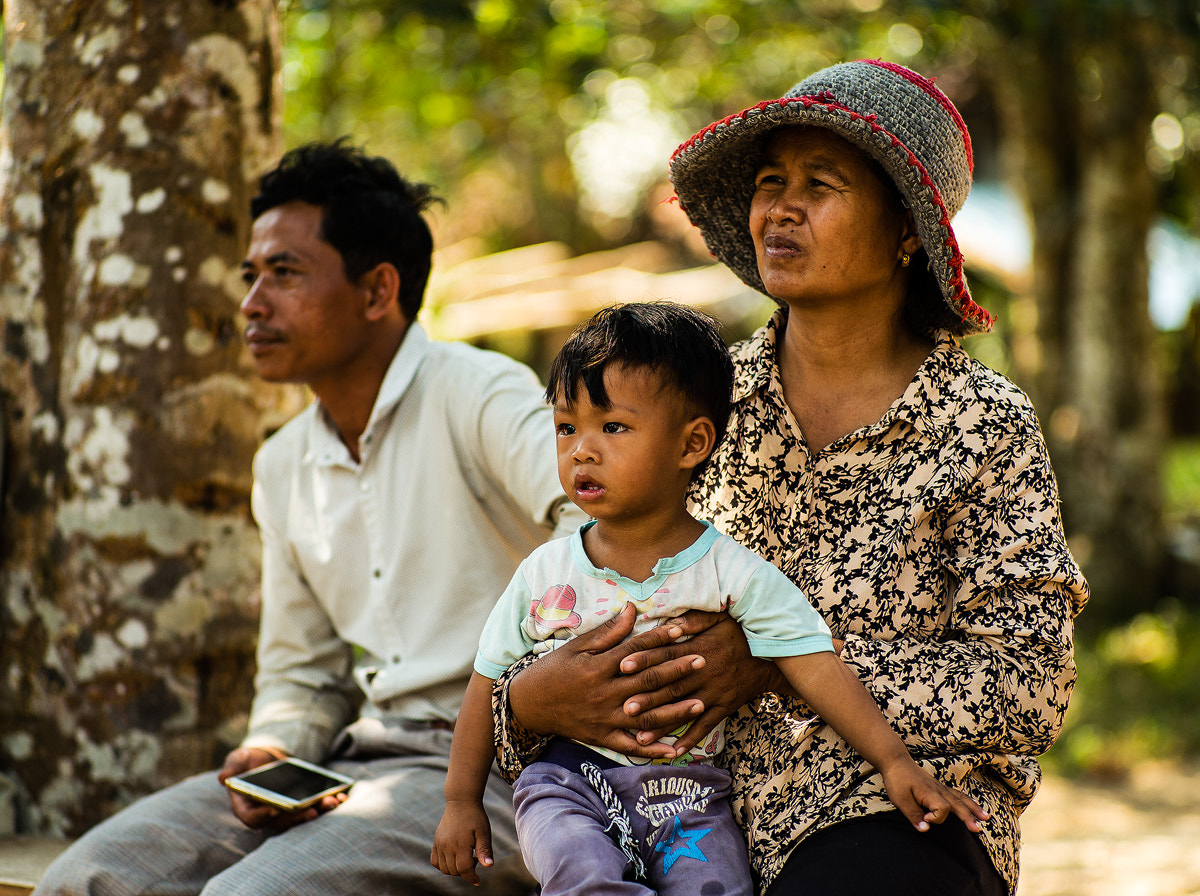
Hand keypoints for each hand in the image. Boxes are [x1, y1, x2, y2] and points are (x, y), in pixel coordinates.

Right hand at [218, 747, 346, 830]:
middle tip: (311, 811)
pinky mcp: (299, 806)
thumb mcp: (239, 758)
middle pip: (281, 822)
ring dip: (316, 812)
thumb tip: (223, 777)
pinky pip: (312, 809)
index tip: (275, 809)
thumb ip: (233, 766)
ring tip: (330, 802)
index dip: (263, 816)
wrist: (268, 758)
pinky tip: (340, 796)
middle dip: (297, 817)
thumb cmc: (249, 760)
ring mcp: (283, 812)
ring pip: (299, 818)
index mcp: (245, 807)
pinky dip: (326, 805)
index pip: (252, 818)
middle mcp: (265, 815)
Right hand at [431, 799, 492, 885]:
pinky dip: (443, 865)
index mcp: (460, 844)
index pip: (464, 869)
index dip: (472, 878)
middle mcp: (447, 845)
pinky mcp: (436, 841)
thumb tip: (489, 866)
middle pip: (455, 871)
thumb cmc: (475, 817)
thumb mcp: (484, 832)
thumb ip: (485, 850)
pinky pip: (435, 861)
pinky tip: (453, 858)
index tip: (478, 881)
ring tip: (465, 856)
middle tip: (475, 858)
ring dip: (455, 870)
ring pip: (444, 869)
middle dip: (466, 871)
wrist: (461, 801)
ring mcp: (439, 844)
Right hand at [510, 603, 698, 759]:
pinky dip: (653, 750)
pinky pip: (631, 746)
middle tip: (702, 661)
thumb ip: (608, 632)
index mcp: (596, 668)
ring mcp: (604, 718)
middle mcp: (603, 694)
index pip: (633, 651)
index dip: (658, 640)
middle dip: (676, 672)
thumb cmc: (553, 671)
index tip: (680, 631)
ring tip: (700, 703)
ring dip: (674, 711)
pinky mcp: (602, 737)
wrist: (528, 705)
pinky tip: (675, 750)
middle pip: (646, 682)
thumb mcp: (576, 647)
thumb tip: (632, 609)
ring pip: (645, 717)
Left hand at [619, 609, 777, 755]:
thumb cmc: (739, 634)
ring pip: (683, 710)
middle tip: (624, 708)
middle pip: (670, 686)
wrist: (771, 657)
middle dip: (647, 698)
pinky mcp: (724, 707)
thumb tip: (669, 623)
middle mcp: (704, 673)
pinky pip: (706, 726)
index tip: (622, 666)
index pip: (665, 655)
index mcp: (698, 650)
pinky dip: (691, 739)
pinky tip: (675, 751)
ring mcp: (714, 693)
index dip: (644, 660)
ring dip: (662, 725)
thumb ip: (693, 620)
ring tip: (641, 738)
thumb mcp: (719, 618)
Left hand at [879, 758, 989, 832]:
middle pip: (957, 804)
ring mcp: (940, 787)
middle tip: (978, 829)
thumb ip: (913, 815)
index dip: (936, 818)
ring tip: (986, 818)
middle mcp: (938, 789)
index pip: (942, 808)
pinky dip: (968, 801)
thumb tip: (926, 829)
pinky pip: (957, 794)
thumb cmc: (897, 780)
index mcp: (929, 792)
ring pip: (961, 798)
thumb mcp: (900, 800)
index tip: (925, 819)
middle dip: (968, 817)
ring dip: (973, 809)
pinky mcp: (939, 786)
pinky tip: (975, 806)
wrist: (896, 760)